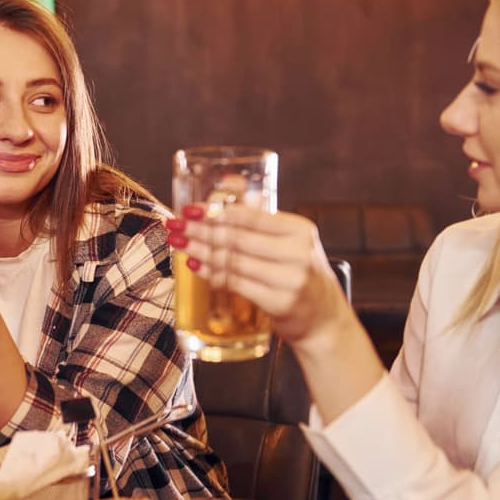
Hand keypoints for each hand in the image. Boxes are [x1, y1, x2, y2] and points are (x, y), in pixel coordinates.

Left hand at [167, 204, 349, 345]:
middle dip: (201, 230)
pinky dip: (212, 274)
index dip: (215, 212)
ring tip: (179, 244)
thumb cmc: (297, 273)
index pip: (250, 216)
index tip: (189, 209)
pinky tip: (195, 267)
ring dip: (201, 252)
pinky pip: (237, 284)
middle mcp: (298, 252)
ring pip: (234, 261)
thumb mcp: (289, 241)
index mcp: (299, 230)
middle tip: (175, 226)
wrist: (324, 317)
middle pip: (238, 238)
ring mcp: (291, 279)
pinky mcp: (280, 303)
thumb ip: (259, 218)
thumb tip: (227, 182)